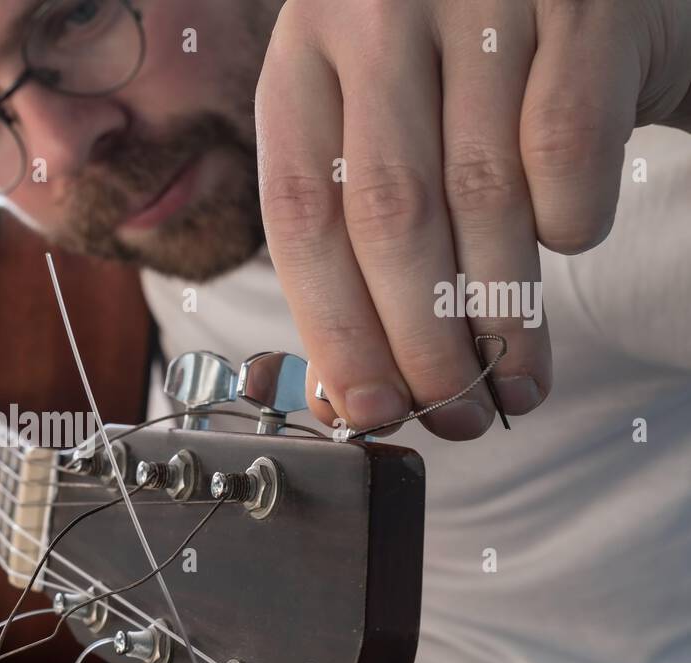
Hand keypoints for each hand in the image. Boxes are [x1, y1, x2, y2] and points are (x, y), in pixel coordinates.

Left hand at [254, 0, 690, 439]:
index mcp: (304, 55)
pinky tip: (563, 244)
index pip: (302, 217)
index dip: (335, 328)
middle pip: (390, 214)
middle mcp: (378, 13)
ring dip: (499, 312)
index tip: (366, 409)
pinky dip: (568, 218)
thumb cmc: (455, 74)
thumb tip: (348, 396)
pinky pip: (569, 146)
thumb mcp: (378, 130)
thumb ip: (353, 238)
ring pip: (483, 192)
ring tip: (512, 384)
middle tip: (452, 413)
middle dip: (421, 339)